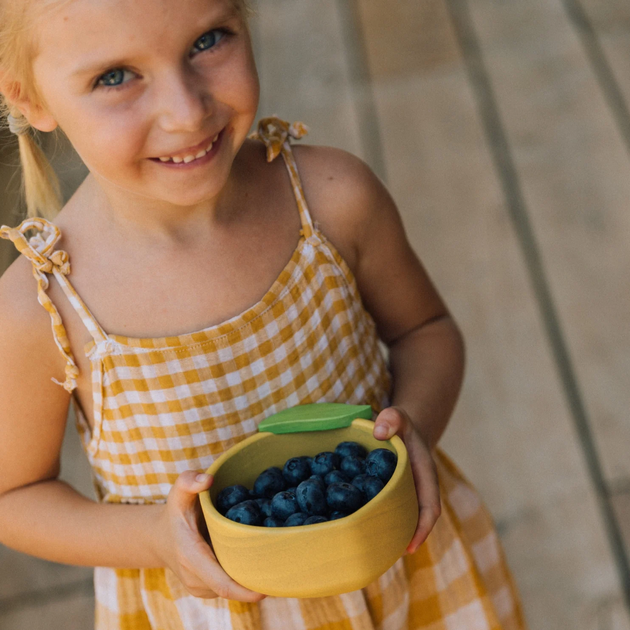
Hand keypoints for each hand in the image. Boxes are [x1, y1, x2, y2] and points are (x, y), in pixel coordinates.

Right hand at [155, 471, 266, 600]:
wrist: (159, 538)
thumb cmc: (175, 512)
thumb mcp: (178, 492)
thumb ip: (190, 481)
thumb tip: (208, 479)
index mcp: (191, 557)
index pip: (222, 583)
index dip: (246, 590)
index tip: (268, 589)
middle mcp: (195, 578)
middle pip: (232, 588)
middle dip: (256, 582)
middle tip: (282, 566)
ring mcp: (200, 588)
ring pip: (232, 588)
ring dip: (249, 577)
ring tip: (268, 558)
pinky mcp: (206, 590)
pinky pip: (228, 586)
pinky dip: (241, 576)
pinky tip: (252, 560)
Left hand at [372, 406, 440, 553]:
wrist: (401, 426)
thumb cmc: (401, 423)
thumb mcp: (399, 416)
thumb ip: (392, 418)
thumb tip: (379, 433)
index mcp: (424, 476)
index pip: (430, 507)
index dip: (422, 528)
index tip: (410, 546)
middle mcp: (417, 490)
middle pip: (415, 520)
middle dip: (403, 539)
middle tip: (383, 555)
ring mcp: (405, 494)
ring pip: (400, 518)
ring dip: (390, 534)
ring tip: (370, 551)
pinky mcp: (390, 494)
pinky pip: (386, 510)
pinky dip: (377, 520)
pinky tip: (359, 530)